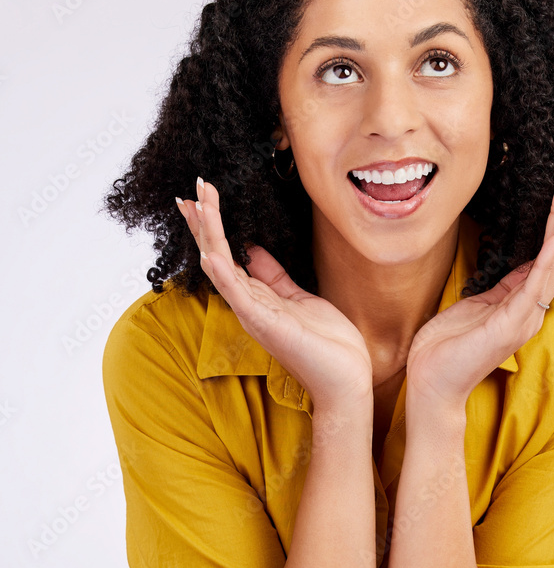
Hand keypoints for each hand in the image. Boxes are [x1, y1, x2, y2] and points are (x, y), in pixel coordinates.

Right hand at [176, 179, 373, 409]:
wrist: (346, 379)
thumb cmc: (327, 344)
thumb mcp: (299, 299)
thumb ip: (274, 276)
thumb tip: (253, 250)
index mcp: (256, 297)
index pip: (226, 254)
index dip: (212, 226)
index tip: (202, 196)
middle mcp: (248, 305)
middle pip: (217, 256)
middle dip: (205, 221)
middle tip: (193, 188)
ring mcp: (254, 315)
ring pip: (222, 268)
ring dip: (209, 236)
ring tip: (196, 205)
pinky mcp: (266, 324)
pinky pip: (238, 295)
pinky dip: (224, 274)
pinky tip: (210, 253)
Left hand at [405, 171, 553, 407]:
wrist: (430, 384)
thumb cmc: (447, 348)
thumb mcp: (476, 305)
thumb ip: (502, 288)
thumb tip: (522, 267)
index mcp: (520, 303)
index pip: (545, 256)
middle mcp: (529, 310)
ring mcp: (523, 318)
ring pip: (551, 264)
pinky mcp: (510, 324)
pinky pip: (535, 284)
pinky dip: (549, 256)